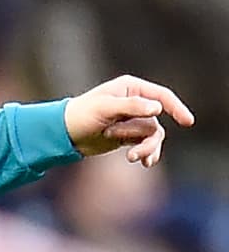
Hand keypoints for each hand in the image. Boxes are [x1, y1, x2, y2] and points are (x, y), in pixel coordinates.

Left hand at [63, 74, 194, 165]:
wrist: (64, 133)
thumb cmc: (81, 115)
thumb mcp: (104, 109)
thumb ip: (131, 106)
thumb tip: (157, 107)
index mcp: (130, 88)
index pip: (161, 96)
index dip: (176, 108)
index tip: (187, 122)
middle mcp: (135, 102)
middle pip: (156, 121)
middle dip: (142, 136)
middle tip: (125, 147)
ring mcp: (133, 120)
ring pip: (153, 136)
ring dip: (144, 148)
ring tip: (131, 157)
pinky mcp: (129, 135)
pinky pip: (147, 144)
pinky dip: (147, 153)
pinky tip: (144, 163)